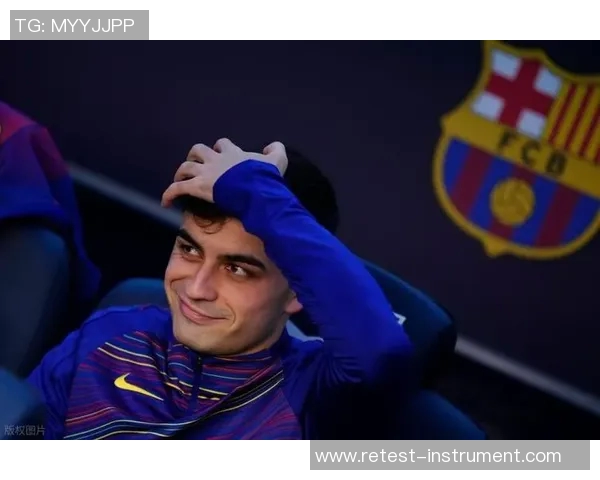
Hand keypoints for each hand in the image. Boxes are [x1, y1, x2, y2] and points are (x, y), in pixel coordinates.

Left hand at [161, 138, 287, 206]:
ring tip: (179, 180)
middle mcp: (216, 160)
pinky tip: (165, 203)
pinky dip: (169, 194)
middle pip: (198, 150)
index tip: (220, 154)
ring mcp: (206, 173)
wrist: (257, 190)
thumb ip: (276, 150)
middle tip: (195, 165)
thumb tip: (272, 146)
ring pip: (185, 167)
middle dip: (195, 156)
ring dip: (180, 173)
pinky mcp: (199, 187)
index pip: (222, 144)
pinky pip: (177, 189)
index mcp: (232, 154)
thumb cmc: (266, 178)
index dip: (220, 148)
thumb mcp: (277, 160)